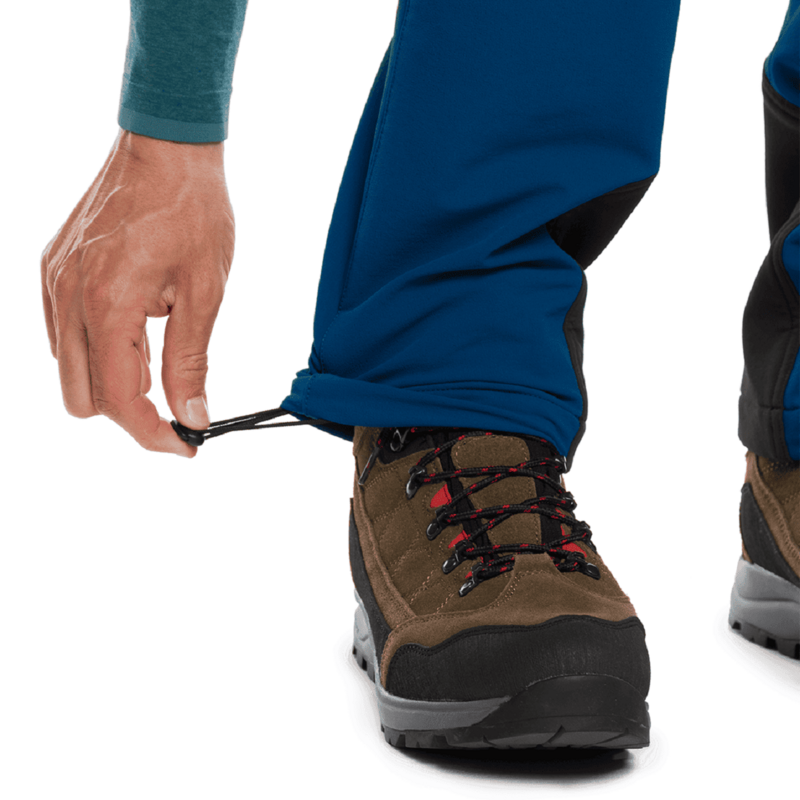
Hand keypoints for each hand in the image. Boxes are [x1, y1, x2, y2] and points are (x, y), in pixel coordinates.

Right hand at [41, 129, 234, 455]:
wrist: (165, 148)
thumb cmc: (193, 211)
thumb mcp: (206, 292)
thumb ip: (191, 362)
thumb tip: (191, 417)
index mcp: (107, 305)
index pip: (119, 400)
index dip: (152, 434)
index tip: (184, 447)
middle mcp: (67, 298)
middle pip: (84, 399)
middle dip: (130, 411)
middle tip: (176, 398)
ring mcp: (52, 283)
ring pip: (70, 371)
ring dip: (115, 378)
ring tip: (160, 347)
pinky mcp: (51, 270)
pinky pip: (64, 336)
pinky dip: (99, 348)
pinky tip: (135, 325)